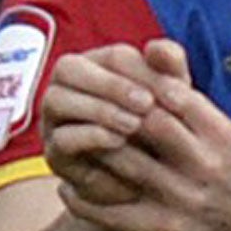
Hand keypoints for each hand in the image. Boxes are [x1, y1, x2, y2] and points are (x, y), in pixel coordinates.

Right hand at [41, 42, 169, 208]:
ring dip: (98, 108)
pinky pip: (61, 138)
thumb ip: (170, 71)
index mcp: (98, 67)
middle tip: (147, 104)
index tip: (176, 94)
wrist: (152, 183)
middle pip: (70, 69)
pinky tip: (118, 141)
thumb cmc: (162, 131)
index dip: (144, 71)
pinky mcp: (55, 154)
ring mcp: (55, 120)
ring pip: (57, 100)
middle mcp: (67, 88)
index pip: (113, 56)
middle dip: (111, 84)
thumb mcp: (172, 101)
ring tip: (134, 123)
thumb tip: (158, 47)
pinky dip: (90, 136)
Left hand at [56, 39, 230, 230]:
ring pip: (127, 165)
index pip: (172, 94)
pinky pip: (118, 214)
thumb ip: (183, 90)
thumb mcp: (220, 122)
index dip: (134, 83)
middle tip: (82, 104)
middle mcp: (207, 163)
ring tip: (70, 139)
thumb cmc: (230, 161)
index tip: (107, 80)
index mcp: (219, 132)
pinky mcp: (171, 228)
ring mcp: (187, 198)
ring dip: (93, 151)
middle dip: (112, 112)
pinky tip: (69, 189)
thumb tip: (153, 47)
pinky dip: (87, 202)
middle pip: (148, 125)